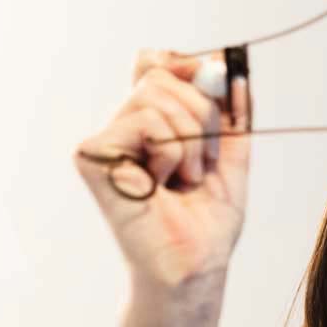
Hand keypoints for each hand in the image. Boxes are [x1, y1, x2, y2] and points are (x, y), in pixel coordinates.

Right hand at [72, 50, 251, 291]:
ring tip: (184, 180)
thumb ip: (233, 111)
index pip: (155, 62)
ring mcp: (105, 139)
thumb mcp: (232, 155)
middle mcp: (123, 125)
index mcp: (151, 121)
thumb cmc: (209, 219)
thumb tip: (231, 66)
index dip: (187, 65)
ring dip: (191, 141)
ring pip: (156, 96)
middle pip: (162, 75)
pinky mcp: (93, 154)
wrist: (196, 264)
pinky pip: (146, 123)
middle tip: (204, 163)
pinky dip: (171, 153)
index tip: (216, 82)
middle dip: (202, 115)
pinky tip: (160, 185)